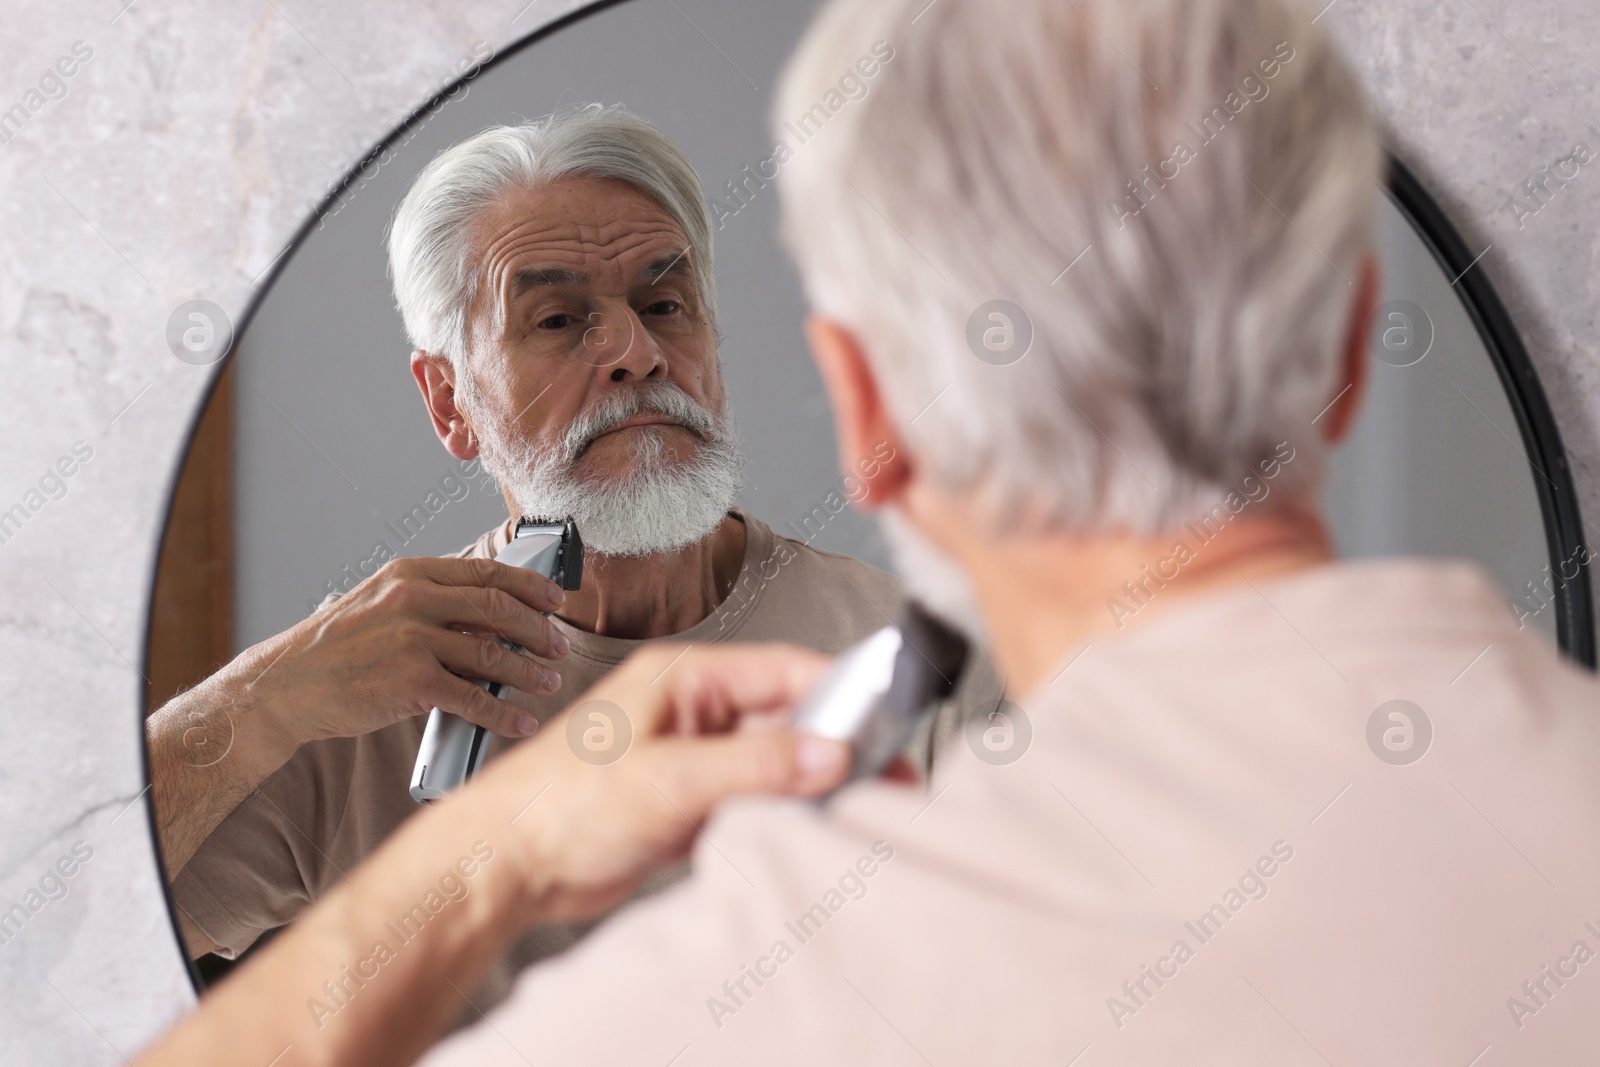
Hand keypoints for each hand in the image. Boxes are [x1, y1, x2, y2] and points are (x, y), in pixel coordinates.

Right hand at [228, 555, 572, 755]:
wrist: (286, 688)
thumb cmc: (336, 650)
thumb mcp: (380, 605)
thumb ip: (430, 604)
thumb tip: (491, 619)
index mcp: (410, 573)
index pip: (486, 572)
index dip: (530, 587)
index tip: (556, 600)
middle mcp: (413, 600)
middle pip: (499, 608)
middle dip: (539, 629)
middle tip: (560, 646)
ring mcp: (412, 641)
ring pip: (493, 655)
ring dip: (529, 671)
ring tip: (548, 682)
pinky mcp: (411, 683)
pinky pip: (473, 699)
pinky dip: (503, 714)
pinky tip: (520, 722)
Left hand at [456, 642, 850, 924]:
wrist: (507, 866)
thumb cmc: (559, 805)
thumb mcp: (670, 780)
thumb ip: (756, 765)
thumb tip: (833, 752)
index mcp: (685, 677)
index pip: (784, 669)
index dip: (840, 694)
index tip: (886, 724)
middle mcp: (693, 710)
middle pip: (787, 716)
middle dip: (836, 745)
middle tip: (887, 777)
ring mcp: (693, 757)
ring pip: (776, 762)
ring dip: (812, 784)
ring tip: (859, 808)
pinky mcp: (689, 802)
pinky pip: (755, 799)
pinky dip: (784, 813)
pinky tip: (809, 831)